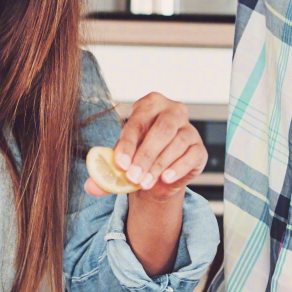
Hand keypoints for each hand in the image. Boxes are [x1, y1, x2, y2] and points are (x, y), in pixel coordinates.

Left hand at [86, 93, 206, 199]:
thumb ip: (106, 172)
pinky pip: (191, 156)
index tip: (120, 163)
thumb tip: (91, 186)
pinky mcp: (199, 148)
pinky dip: (178, 168)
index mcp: (149, 105)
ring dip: (158, 165)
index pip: (137, 122)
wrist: (159, 175)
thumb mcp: (120, 161)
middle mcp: (173, 111)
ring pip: (176, 144)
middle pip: (161, 130)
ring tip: (144, 183)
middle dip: (145, 155)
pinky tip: (165, 178)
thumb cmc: (139, 157)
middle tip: (133, 176)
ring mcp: (189, 129)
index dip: (127, 144)